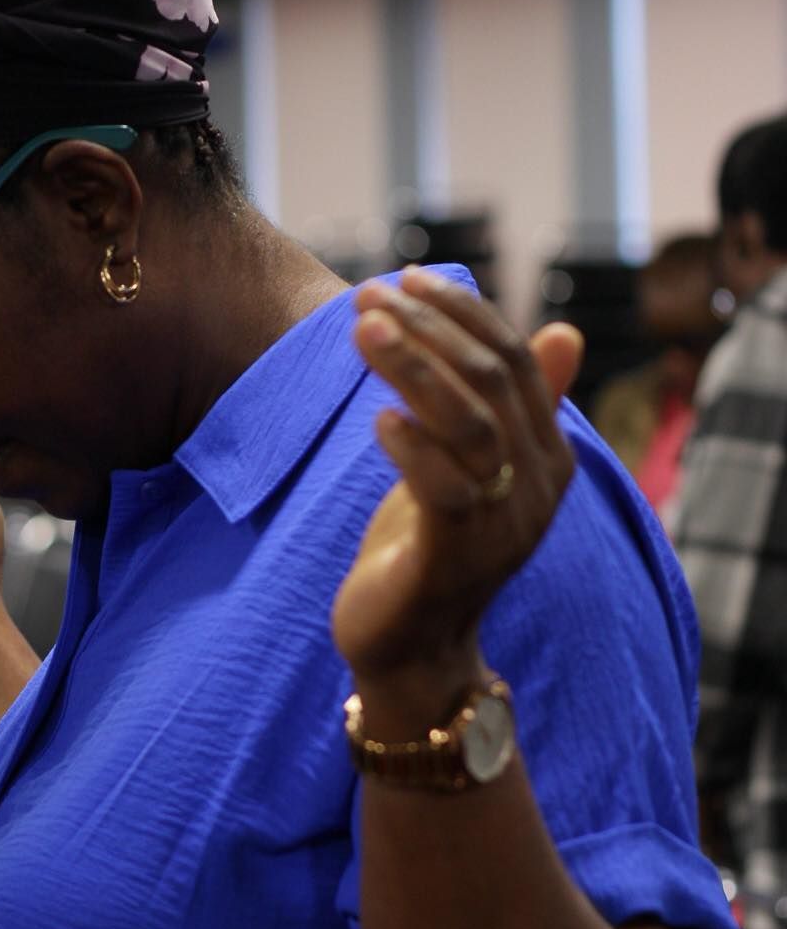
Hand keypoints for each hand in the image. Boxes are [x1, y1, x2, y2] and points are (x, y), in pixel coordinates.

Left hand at [331, 268, 583, 710]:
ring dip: (411, 368)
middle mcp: (538, 488)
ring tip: (362, 333)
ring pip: (469, 423)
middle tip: (369, 298)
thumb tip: (567, 330)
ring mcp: (503, 523)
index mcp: (548, 458)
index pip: (518, 361)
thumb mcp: (470, 468)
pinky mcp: (457, 555)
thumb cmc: (431, 547)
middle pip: (493, 382)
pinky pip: (443, 484)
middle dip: (429, 329)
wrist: (410, 649)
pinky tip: (377, 419)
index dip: (464, 313)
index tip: (406, 279)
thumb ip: (508, 407)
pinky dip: (409, 443)